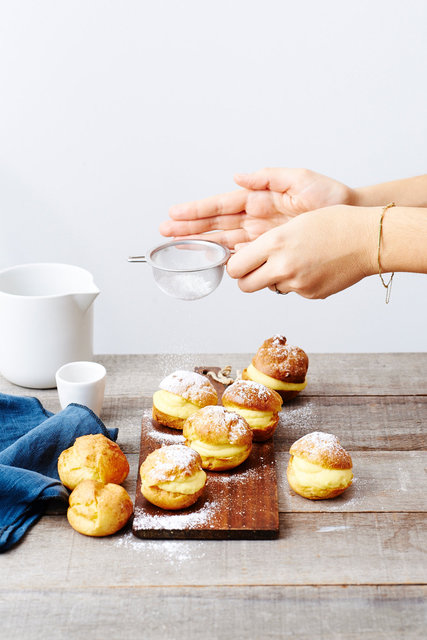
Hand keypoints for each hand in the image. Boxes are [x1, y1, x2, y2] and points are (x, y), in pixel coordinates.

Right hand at [160, 168, 353, 248]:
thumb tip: (238, 177)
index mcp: (258, 199)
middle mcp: (255, 219)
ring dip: (201, 244)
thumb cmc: (329, 197)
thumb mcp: (300, 179)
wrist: (350, 219)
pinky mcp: (270, 251)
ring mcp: (260, 236)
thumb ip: (268, 178)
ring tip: (177, 246)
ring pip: (224, 241)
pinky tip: (208, 260)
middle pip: (216, 225)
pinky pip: (243, 256)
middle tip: (165, 232)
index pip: (221, 205)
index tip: (175, 213)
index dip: (198, 210)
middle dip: (190, 228)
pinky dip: (225, 258)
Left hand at [226, 205, 377, 298]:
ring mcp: (297, 283)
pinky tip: (312, 266)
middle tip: (254, 270)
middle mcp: (282, 266)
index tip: (239, 262)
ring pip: (269, 288)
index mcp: (275, 243)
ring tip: (294, 261)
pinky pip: (292, 291)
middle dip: (246, 279)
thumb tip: (247, 256)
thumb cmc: (334, 223)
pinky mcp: (310, 294)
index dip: (235, 266)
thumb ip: (268, 241)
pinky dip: (296, 282)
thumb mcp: (293, 223)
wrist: (368, 239)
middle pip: (244, 286)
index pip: (236, 266)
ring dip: (274, 280)